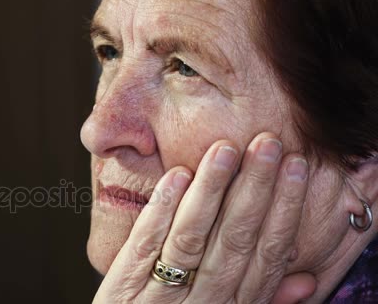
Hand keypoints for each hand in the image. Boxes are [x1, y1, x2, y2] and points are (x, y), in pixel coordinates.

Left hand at [93, 132, 316, 303]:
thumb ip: (263, 299)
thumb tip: (308, 280)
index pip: (267, 254)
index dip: (284, 209)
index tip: (295, 167)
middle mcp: (205, 303)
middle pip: (235, 240)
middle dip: (253, 188)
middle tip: (267, 144)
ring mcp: (162, 297)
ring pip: (192, 236)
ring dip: (211, 190)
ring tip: (225, 149)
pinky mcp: (123, 289)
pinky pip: (145, 244)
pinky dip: (162, 209)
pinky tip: (177, 176)